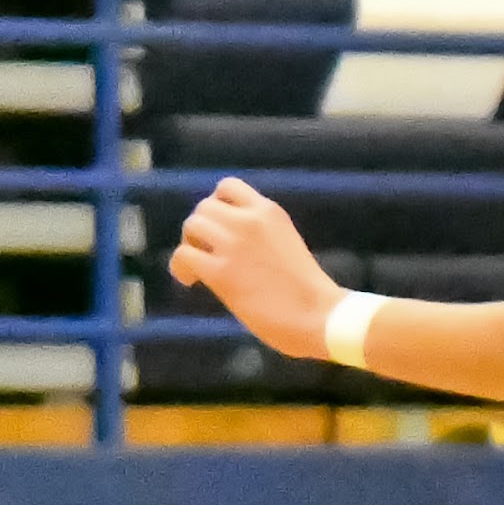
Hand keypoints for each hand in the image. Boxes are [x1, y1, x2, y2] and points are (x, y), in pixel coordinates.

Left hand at [168, 177, 340, 359]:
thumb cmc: (310, 289)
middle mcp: (248, 221)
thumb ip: (258, 233)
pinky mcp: (220, 272)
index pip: (228, 186)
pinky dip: (181, 267)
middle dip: (201, 228)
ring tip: (199, 266)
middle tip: (207, 250)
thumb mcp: (284, 242)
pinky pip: (183, 255)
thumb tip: (225, 238)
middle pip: (203, 207)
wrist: (322, 317)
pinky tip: (192, 281)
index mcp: (269, 212)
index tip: (220, 225)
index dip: (216, 204)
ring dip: (189, 244)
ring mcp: (233, 245)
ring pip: (191, 226)